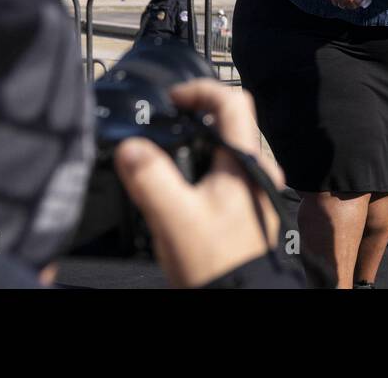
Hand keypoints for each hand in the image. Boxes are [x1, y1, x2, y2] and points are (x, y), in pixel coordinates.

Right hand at [115, 79, 285, 287]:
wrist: (237, 298)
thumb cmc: (217, 264)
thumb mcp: (176, 219)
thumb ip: (151, 179)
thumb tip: (130, 147)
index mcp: (247, 162)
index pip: (233, 101)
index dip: (201, 90)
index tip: (172, 98)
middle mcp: (257, 170)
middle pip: (230, 121)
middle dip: (196, 113)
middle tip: (166, 118)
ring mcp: (254, 188)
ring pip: (226, 146)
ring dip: (198, 139)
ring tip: (168, 147)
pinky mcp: (245, 206)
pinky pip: (224, 169)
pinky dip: (201, 162)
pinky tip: (180, 181)